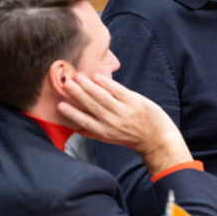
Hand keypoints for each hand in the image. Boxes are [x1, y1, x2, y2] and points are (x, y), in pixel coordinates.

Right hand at [57, 73, 190, 174]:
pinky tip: (96, 76)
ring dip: (88, 86)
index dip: (72, 113)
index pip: (84, 121)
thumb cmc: (131, 137)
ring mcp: (123, 111)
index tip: (60, 105)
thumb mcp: (111, 138)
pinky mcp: (134, 102)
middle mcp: (112, 122)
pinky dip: (106, 83)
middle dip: (77, 94)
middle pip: (91, 105)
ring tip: (78, 77)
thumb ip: (94, 132)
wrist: (156, 138)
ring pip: (102, 96)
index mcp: (103, 132)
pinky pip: (117, 90)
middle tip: (66, 83)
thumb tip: (76, 128)